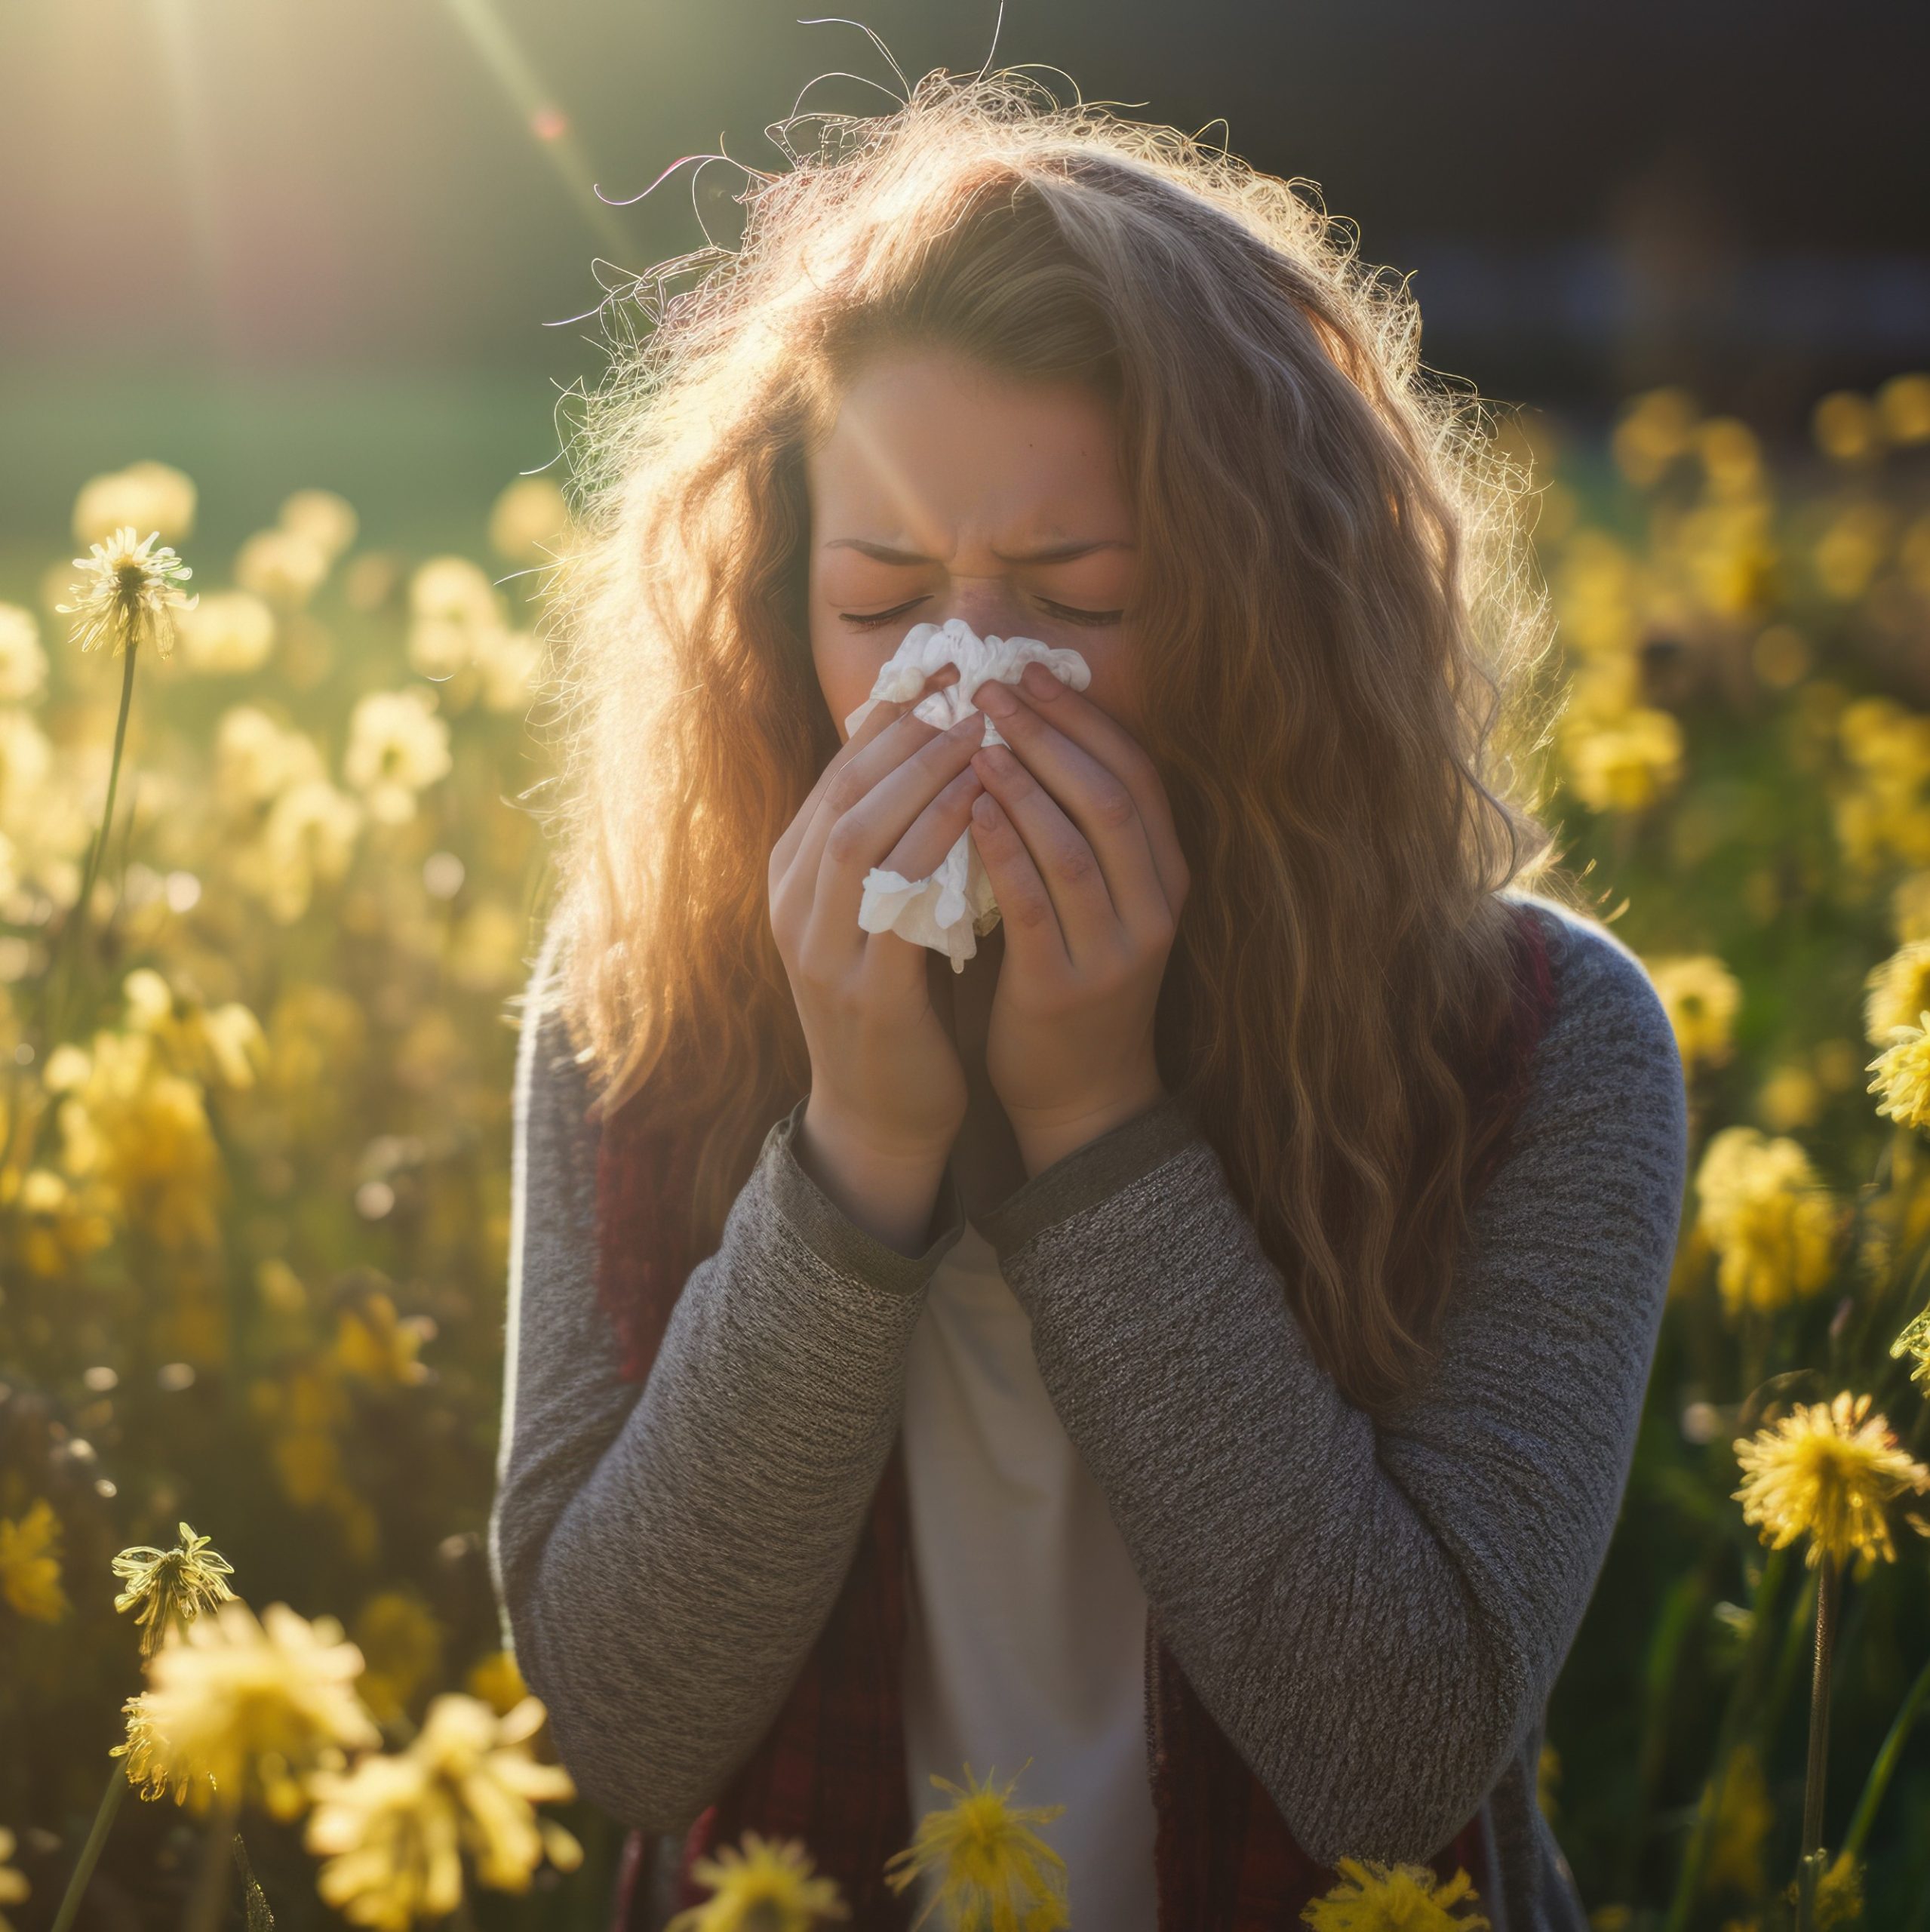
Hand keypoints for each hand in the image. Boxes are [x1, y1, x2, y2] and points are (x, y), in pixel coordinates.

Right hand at [768, 666, 986, 1162]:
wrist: (879, 1113)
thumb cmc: (896, 1001)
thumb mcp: (879, 911)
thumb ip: (894, 844)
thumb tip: (937, 753)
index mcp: (793, 878)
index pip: (837, 775)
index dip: (889, 718)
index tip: (943, 669)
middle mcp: (793, 905)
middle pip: (842, 791)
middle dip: (906, 731)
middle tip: (967, 684)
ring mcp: (821, 948)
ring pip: (859, 834)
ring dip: (921, 775)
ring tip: (979, 731)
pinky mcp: (864, 989)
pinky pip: (898, 898)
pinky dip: (938, 842)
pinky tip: (982, 807)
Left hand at [967, 662, 1190, 1172]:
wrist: (1079, 1094)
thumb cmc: (1073, 980)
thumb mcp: (1098, 901)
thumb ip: (1077, 830)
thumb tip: (1023, 732)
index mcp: (1166, 878)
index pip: (1139, 775)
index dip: (1088, 718)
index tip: (1034, 671)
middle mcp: (1153, 910)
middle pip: (1112, 798)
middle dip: (1053, 734)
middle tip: (994, 688)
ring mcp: (1114, 951)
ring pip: (1076, 844)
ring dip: (1025, 782)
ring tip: (976, 736)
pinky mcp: (1064, 988)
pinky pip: (1035, 902)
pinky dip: (1004, 848)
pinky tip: (968, 808)